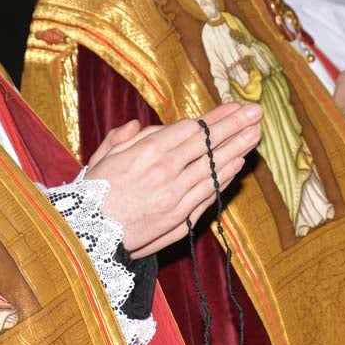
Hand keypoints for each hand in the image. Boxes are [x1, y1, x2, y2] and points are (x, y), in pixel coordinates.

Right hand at [84, 103, 262, 257]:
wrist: (88, 238)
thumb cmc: (92, 194)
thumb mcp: (101, 157)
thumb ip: (122, 138)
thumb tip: (137, 124)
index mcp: (147, 151)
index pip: (192, 129)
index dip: (216, 117)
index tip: (234, 106)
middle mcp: (166, 172)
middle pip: (208, 144)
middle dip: (235, 126)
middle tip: (256, 113)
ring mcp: (176, 197)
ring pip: (214, 168)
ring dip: (237, 150)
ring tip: (255, 135)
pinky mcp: (180, 219)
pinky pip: (208, 194)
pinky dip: (224, 178)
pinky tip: (237, 165)